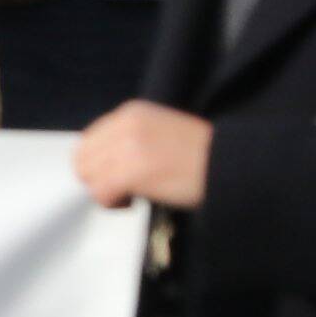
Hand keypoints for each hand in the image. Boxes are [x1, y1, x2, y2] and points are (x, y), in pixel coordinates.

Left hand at [70, 101, 210, 210]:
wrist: (232, 163)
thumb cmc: (203, 155)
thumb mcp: (161, 132)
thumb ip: (130, 139)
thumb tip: (104, 163)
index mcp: (131, 113)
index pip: (90, 140)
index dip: (98, 164)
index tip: (116, 177)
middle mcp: (125, 125)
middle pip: (83, 158)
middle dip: (97, 178)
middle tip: (121, 191)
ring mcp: (128, 147)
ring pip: (89, 176)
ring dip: (104, 191)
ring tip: (129, 197)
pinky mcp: (135, 171)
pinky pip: (102, 191)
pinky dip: (111, 202)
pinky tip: (132, 203)